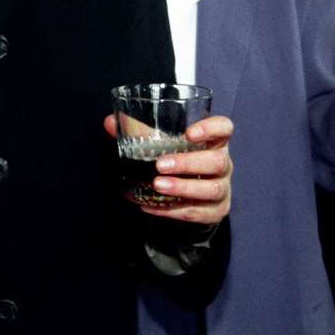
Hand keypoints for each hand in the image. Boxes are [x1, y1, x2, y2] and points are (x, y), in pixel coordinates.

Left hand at [105, 113, 232, 223]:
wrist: (193, 197)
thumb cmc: (178, 161)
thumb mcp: (163, 144)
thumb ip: (139, 132)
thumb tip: (110, 122)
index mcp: (214, 141)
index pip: (224, 128)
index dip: (211, 128)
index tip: (189, 133)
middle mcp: (223, 164)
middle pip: (217, 162)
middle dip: (188, 163)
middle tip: (160, 165)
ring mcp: (223, 188)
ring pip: (211, 189)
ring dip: (183, 188)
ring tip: (157, 185)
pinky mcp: (216, 211)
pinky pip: (197, 212)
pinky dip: (173, 211)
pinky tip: (151, 206)